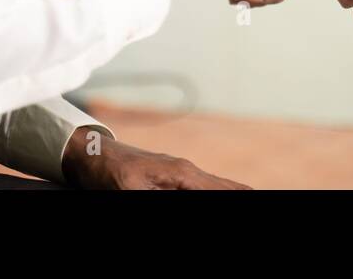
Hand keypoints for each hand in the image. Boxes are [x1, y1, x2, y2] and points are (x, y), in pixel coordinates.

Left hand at [60, 130, 249, 189]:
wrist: (90, 153)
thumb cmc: (109, 171)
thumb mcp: (132, 191)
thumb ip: (160, 199)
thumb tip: (193, 194)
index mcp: (183, 174)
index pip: (225, 190)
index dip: (242, 195)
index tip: (260, 197)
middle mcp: (187, 171)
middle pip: (228, 187)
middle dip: (244, 194)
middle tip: (262, 198)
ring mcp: (180, 173)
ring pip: (217, 186)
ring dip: (233, 192)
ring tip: (252, 194)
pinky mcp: (171, 178)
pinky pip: (204, 187)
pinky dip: (219, 191)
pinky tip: (226, 192)